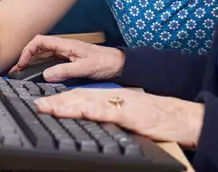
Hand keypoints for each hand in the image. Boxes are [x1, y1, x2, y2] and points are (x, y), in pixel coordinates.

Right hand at [10, 35, 124, 82]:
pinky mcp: (69, 62)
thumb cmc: (106, 62)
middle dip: (25, 58)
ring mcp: (66, 55)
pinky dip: (40, 67)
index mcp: (66, 45)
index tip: (21, 64)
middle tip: (16, 72)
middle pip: (38, 49)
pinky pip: (50, 63)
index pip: (40, 42)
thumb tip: (46, 75)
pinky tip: (36, 75)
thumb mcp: (85, 68)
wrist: (120, 65)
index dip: (27, 50)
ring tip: (21, 74)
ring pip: (43, 56)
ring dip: (31, 63)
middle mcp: (64, 48)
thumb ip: (65, 71)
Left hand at [35, 88, 203, 148]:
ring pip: (90, 102)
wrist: (181, 117)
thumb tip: (89, 120)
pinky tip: (81, 111)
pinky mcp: (132, 115)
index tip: (42, 104)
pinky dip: (95, 111)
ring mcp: (122, 105)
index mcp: (112, 99)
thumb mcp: (127, 117)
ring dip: (67, 105)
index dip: (60, 100)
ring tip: (49, 108)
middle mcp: (114, 98)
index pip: (81, 97)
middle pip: (80, 97)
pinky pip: (110, 112)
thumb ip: (109, 117)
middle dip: (56, 101)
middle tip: (37, 106)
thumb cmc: (156, 119)